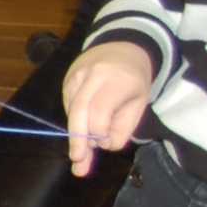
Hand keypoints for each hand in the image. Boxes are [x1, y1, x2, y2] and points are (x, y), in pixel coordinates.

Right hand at [63, 38, 153, 176]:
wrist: (123, 47)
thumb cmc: (134, 80)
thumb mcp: (139, 104)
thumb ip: (124, 127)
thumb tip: (104, 146)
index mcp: (118, 80)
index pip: (100, 111)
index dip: (99, 132)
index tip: (105, 145)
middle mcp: (93, 74)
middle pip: (79, 111)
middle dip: (78, 138)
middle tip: (78, 159)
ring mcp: (77, 74)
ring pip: (71, 109)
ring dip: (76, 131)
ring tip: (81, 150)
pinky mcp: (67, 78)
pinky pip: (68, 104)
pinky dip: (75, 119)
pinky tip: (84, 124)